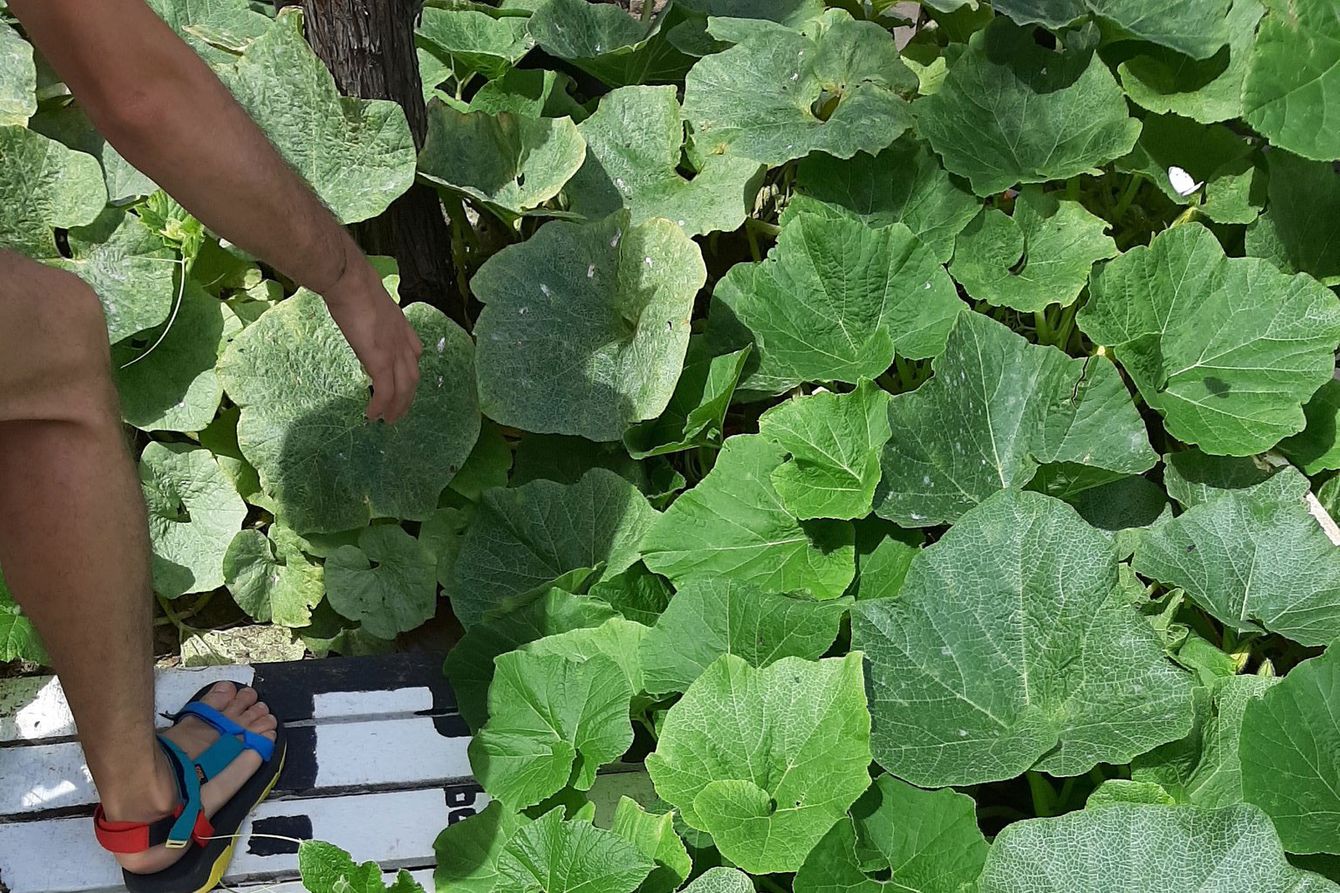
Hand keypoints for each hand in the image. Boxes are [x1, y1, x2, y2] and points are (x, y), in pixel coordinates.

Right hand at [321, 254, 422, 422]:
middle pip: (413, 376)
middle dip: (408, 397)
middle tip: (398, 412)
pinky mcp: (381, 360)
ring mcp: (394, 351)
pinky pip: (386, 391)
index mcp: (401, 326)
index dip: (410, 370)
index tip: (404, 381)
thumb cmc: (353, 285)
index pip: (415, 352)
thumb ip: (370, 314)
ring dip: (398, 407)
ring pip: (404, 388)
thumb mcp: (369, 301)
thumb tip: (356, 312)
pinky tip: (373, 415)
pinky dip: (382, 406)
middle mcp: (403, 341)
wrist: (351, 281)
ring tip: (389, 420)